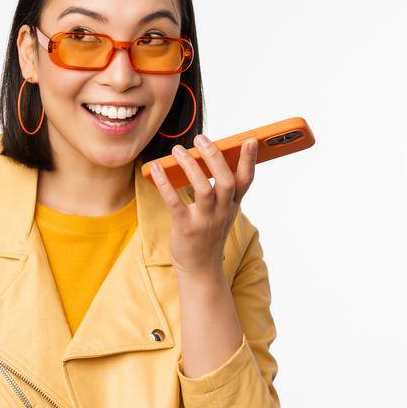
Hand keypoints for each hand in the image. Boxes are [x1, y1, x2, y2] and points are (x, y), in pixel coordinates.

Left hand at [148, 135, 257, 276]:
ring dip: (190, 167)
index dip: (249, 160)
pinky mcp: (186, 227)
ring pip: (203, 189)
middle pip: (225, 181)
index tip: (250, 140)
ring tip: (178, 150)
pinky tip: (156, 169)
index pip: (246, 180)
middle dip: (215, 158)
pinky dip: (165, 184)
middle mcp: (222, 211)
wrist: (201, 268)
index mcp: (232, 205)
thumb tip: (211, 157)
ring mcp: (205, 220)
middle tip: (202, 139)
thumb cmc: (209, 233)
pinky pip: (175, 203)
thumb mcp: (222, 211)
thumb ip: (222, 189)